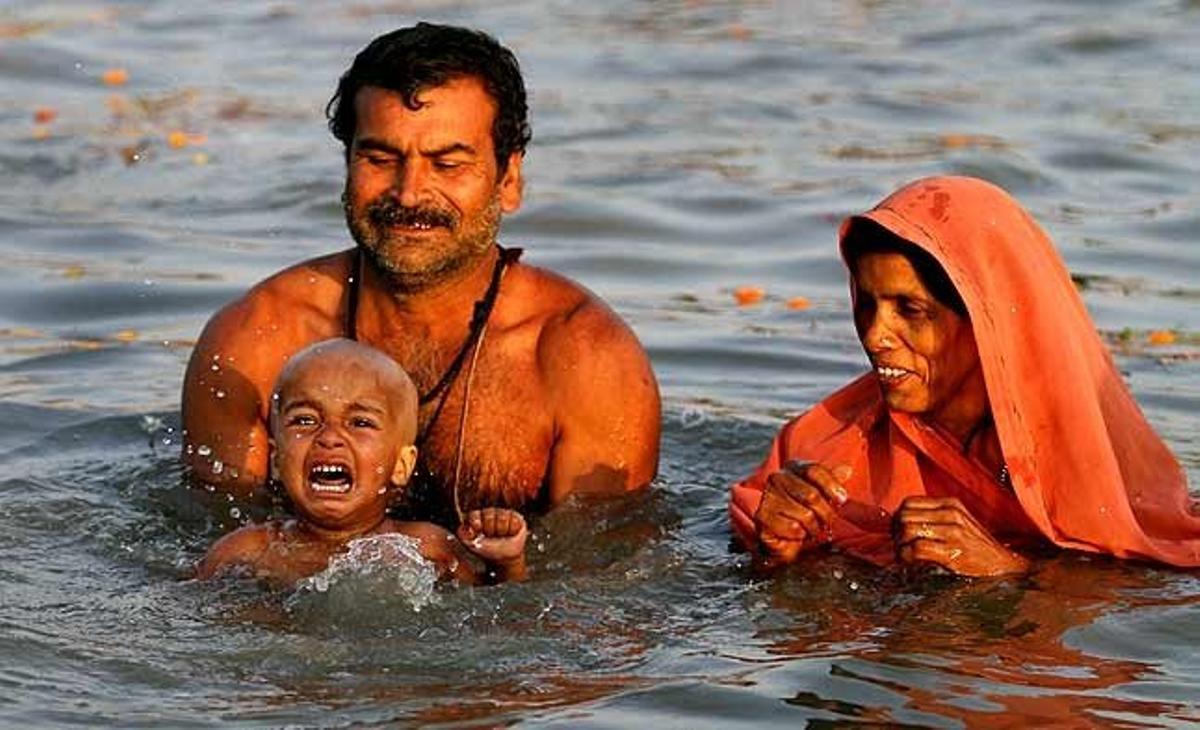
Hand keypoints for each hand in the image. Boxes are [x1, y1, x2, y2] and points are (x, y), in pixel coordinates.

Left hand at [457, 508, 527, 565]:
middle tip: (491, 536)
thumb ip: (463, 534)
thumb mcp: (470, 544)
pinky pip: (514, 520)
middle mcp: (490, 513)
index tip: (478, 530)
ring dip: (501, 531)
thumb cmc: (487, 550)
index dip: (476, 522)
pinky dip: (511, 530)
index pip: (475, 514)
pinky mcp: (516, 517)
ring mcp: (503, 514)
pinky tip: (509, 534)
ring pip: (502, 517)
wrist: (504, 558)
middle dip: (490, 529)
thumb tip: (464, 527)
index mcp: (477, 518)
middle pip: (489, 514)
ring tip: (501, 536)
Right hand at [754, 461, 850, 563]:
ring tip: (811, 528)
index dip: (832, 486)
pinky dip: (800, 535)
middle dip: (825, 513)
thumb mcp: (822, 493)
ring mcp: (768, 496)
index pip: (815, 470)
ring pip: (805, 514)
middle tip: (827, 522)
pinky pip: (793, 528)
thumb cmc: (805, 510)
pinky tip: (797, 533)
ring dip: (814, 527)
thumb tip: (847, 470)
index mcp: (792, 468)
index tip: (842, 500)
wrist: (783, 536)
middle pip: (811, 495)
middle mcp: (777, 478)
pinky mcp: (762, 516)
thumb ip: (833, 481)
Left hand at [894, 497, 1029, 576]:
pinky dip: (906, 557)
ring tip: (903, 555)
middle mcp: (951, 514)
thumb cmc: (976, 546)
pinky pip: (916, 549)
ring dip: (899, 546)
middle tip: (898, 545)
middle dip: (895, 532)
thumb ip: (935, 517)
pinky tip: (909, 562)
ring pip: (907, 531)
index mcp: (951, 504)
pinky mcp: (952, 552)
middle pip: (904, 516)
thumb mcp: (958, 522)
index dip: (897, 517)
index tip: (898, 532)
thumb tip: (900, 522)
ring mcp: (952, 533)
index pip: (908, 503)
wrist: (1003, 566)